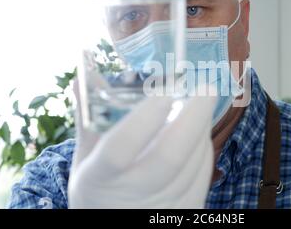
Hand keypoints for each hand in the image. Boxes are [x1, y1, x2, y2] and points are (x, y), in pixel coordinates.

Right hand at [68, 80, 215, 207]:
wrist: (114, 226)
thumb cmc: (99, 189)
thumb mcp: (86, 161)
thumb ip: (90, 118)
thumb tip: (85, 76)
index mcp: (100, 177)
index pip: (120, 148)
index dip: (143, 119)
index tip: (163, 91)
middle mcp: (133, 194)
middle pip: (170, 156)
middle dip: (193, 116)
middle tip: (206, 88)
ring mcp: (163, 205)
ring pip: (193, 161)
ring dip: (201, 127)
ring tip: (200, 104)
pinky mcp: (187, 208)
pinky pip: (203, 172)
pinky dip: (203, 145)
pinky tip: (198, 131)